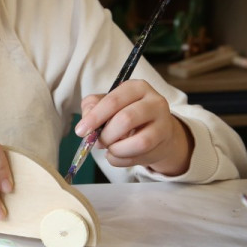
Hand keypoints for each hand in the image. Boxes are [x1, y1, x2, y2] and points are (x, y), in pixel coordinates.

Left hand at [78, 80, 192, 175]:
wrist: (156, 131)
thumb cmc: (126, 114)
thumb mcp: (106, 105)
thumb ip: (92, 107)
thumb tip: (86, 124)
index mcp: (137, 87)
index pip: (113, 101)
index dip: (94, 117)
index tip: (81, 131)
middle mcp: (155, 102)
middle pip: (126, 120)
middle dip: (106, 135)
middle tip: (98, 142)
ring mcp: (164, 123)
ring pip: (140, 142)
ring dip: (117, 150)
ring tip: (110, 148)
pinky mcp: (165, 143)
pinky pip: (141, 156)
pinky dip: (122, 160)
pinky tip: (117, 155)